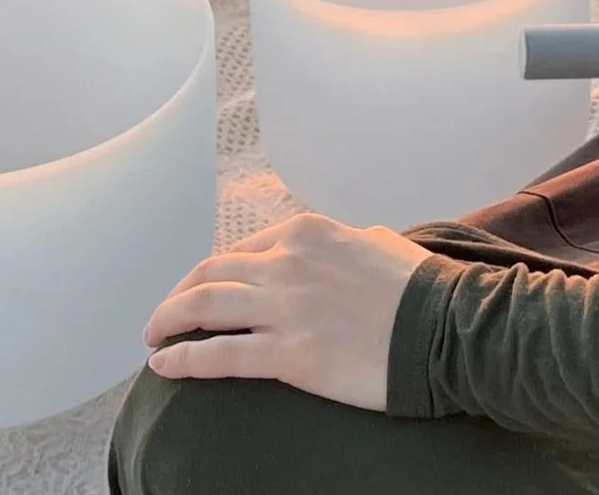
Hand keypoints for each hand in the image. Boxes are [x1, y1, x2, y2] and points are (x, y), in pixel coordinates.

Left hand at [142, 213, 432, 409]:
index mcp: (306, 233)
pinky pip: (220, 354)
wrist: (445, 329)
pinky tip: (164, 366)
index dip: (212, 274)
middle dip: (178, 296)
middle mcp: (287, 263)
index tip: (200, 293)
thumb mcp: (375, 243)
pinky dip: (184, 358)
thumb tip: (326, 254)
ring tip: (153, 340)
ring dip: (169, 321)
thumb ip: (339, 245)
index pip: (241, 250)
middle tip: (162, 318)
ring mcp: (285, 308)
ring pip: (204, 307)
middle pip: (210, 274)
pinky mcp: (289, 354)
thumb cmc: (419, 288)